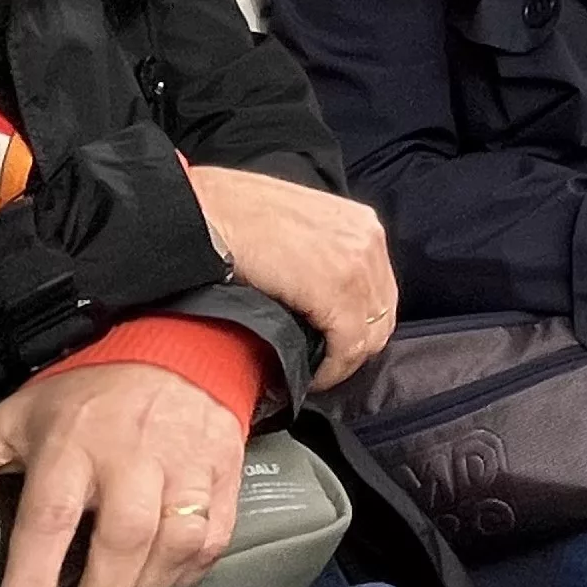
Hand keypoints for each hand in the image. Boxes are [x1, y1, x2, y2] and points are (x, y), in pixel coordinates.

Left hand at [0, 362, 248, 586]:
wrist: (176, 347)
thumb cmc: (88, 395)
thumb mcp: (14, 419)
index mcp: (71, 442)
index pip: (48, 523)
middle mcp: (133, 455)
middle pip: (122, 545)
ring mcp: (186, 464)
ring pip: (173, 549)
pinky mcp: (224, 474)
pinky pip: (210, 544)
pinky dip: (182, 579)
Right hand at [185, 163, 397, 388]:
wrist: (205, 211)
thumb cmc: (237, 217)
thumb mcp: (298, 227)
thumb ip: (323, 255)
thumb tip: (324, 302)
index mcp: (361, 225)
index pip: (380, 291)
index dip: (359, 326)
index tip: (334, 345)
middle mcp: (368, 240)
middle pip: (381, 316)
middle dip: (354, 347)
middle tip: (324, 363)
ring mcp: (357, 264)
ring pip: (369, 336)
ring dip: (341, 361)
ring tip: (314, 370)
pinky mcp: (336, 289)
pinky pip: (348, 347)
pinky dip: (332, 370)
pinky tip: (310, 375)